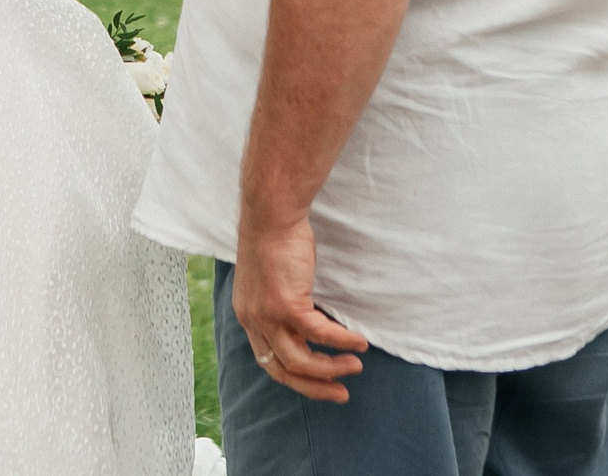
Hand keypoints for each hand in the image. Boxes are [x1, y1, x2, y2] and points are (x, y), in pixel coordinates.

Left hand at [231, 213, 365, 403]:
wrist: (271, 215)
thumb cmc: (276, 240)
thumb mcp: (270, 281)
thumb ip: (281, 304)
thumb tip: (305, 321)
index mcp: (248, 316)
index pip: (268, 360)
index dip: (295, 377)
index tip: (319, 382)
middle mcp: (253, 320)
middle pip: (282, 370)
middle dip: (314, 386)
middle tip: (340, 394)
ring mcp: (268, 315)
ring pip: (299, 361)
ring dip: (330, 369)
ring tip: (355, 367)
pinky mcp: (287, 304)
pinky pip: (319, 334)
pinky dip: (341, 341)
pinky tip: (359, 342)